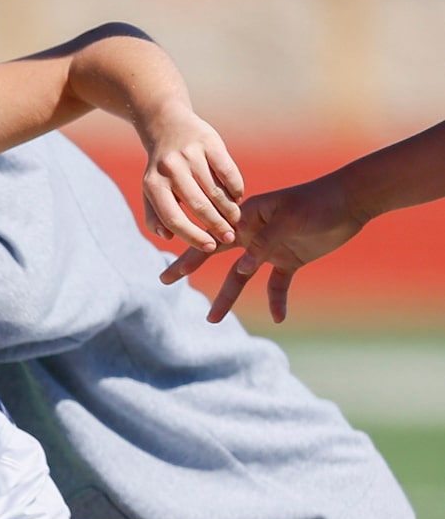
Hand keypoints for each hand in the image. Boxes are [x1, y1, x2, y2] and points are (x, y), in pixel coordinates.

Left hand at [133, 105, 244, 255]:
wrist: (168, 126)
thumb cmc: (161, 170)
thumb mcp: (151, 191)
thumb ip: (156, 216)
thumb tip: (167, 238)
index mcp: (153, 185)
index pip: (173, 219)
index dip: (193, 236)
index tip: (210, 247)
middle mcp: (170, 169)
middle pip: (198, 206)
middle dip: (217, 226)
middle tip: (231, 237)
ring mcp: (191, 154)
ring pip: (215, 190)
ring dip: (229, 209)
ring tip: (236, 220)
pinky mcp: (210, 142)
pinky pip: (228, 170)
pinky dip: (235, 187)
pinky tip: (238, 197)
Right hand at [162, 174, 361, 322]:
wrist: (354, 200)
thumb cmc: (320, 201)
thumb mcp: (291, 218)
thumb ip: (264, 242)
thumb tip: (242, 268)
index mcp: (247, 217)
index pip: (212, 236)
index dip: (190, 252)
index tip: (170, 270)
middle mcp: (253, 232)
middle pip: (216, 255)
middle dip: (190, 268)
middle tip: (165, 280)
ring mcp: (270, 247)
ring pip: (242, 276)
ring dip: (228, 296)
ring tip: (211, 319)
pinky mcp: (290, 259)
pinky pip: (276, 284)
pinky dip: (276, 300)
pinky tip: (278, 318)